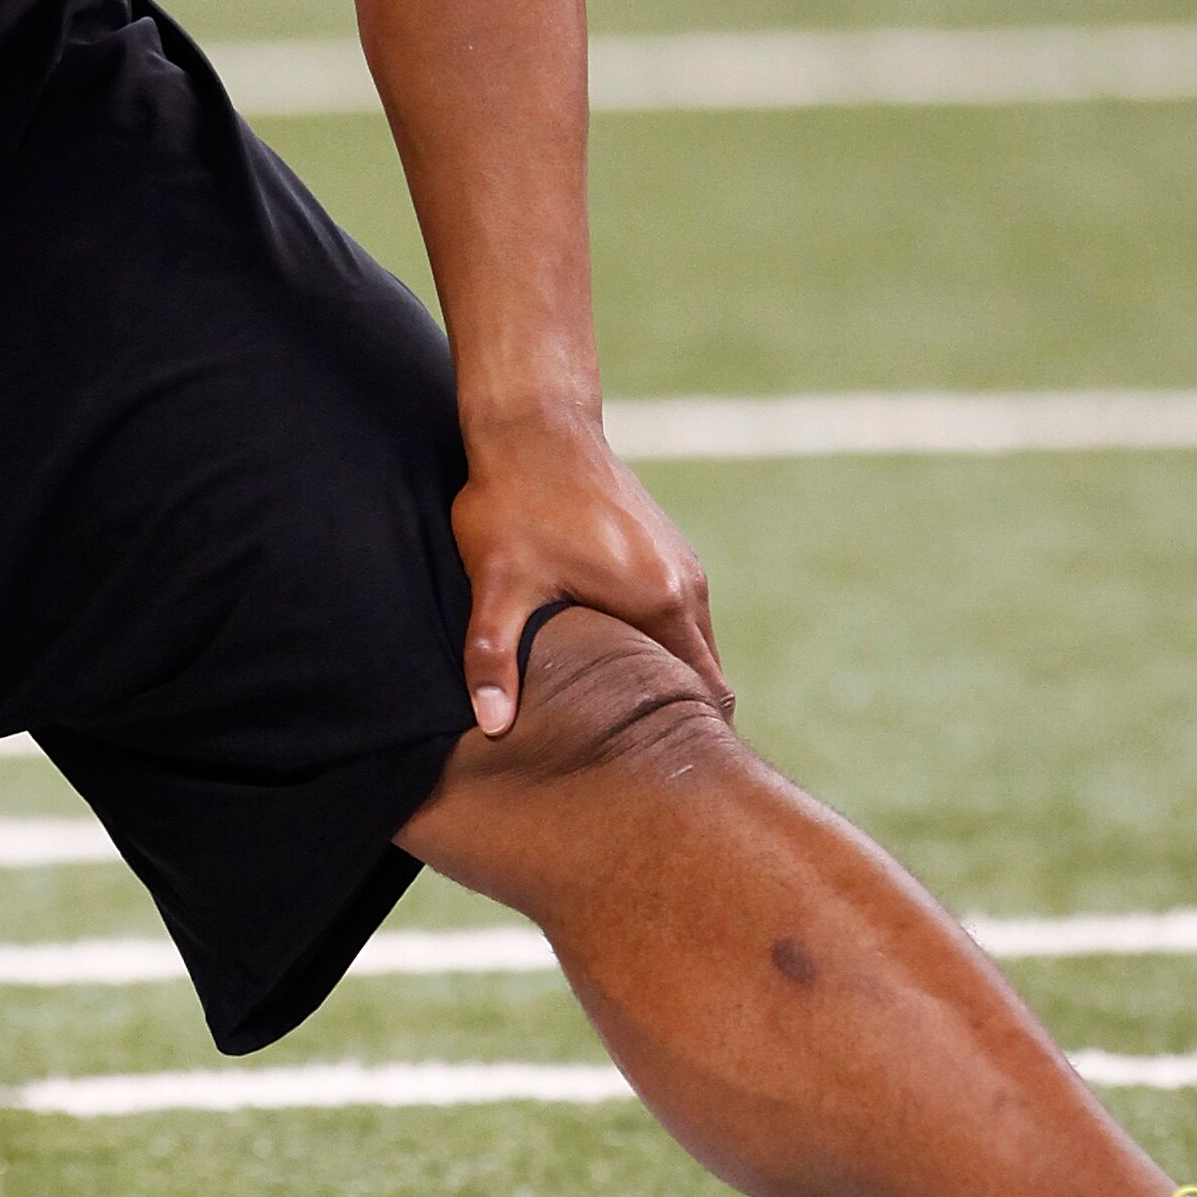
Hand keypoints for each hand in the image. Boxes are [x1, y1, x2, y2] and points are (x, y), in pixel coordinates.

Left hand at [452, 405, 729, 737]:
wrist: (535, 423)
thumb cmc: (514, 501)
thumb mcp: (497, 582)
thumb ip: (494, 655)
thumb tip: (491, 725)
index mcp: (661, 601)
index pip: (705, 694)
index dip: (690, 739)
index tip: (660, 773)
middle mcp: (686, 584)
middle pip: (705, 677)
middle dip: (678, 719)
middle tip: (637, 764)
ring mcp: (682, 563)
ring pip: (692, 646)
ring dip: (665, 681)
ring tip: (623, 724)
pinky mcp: (667, 548)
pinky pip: (679, 616)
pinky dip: (659, 646)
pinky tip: (613, 666)